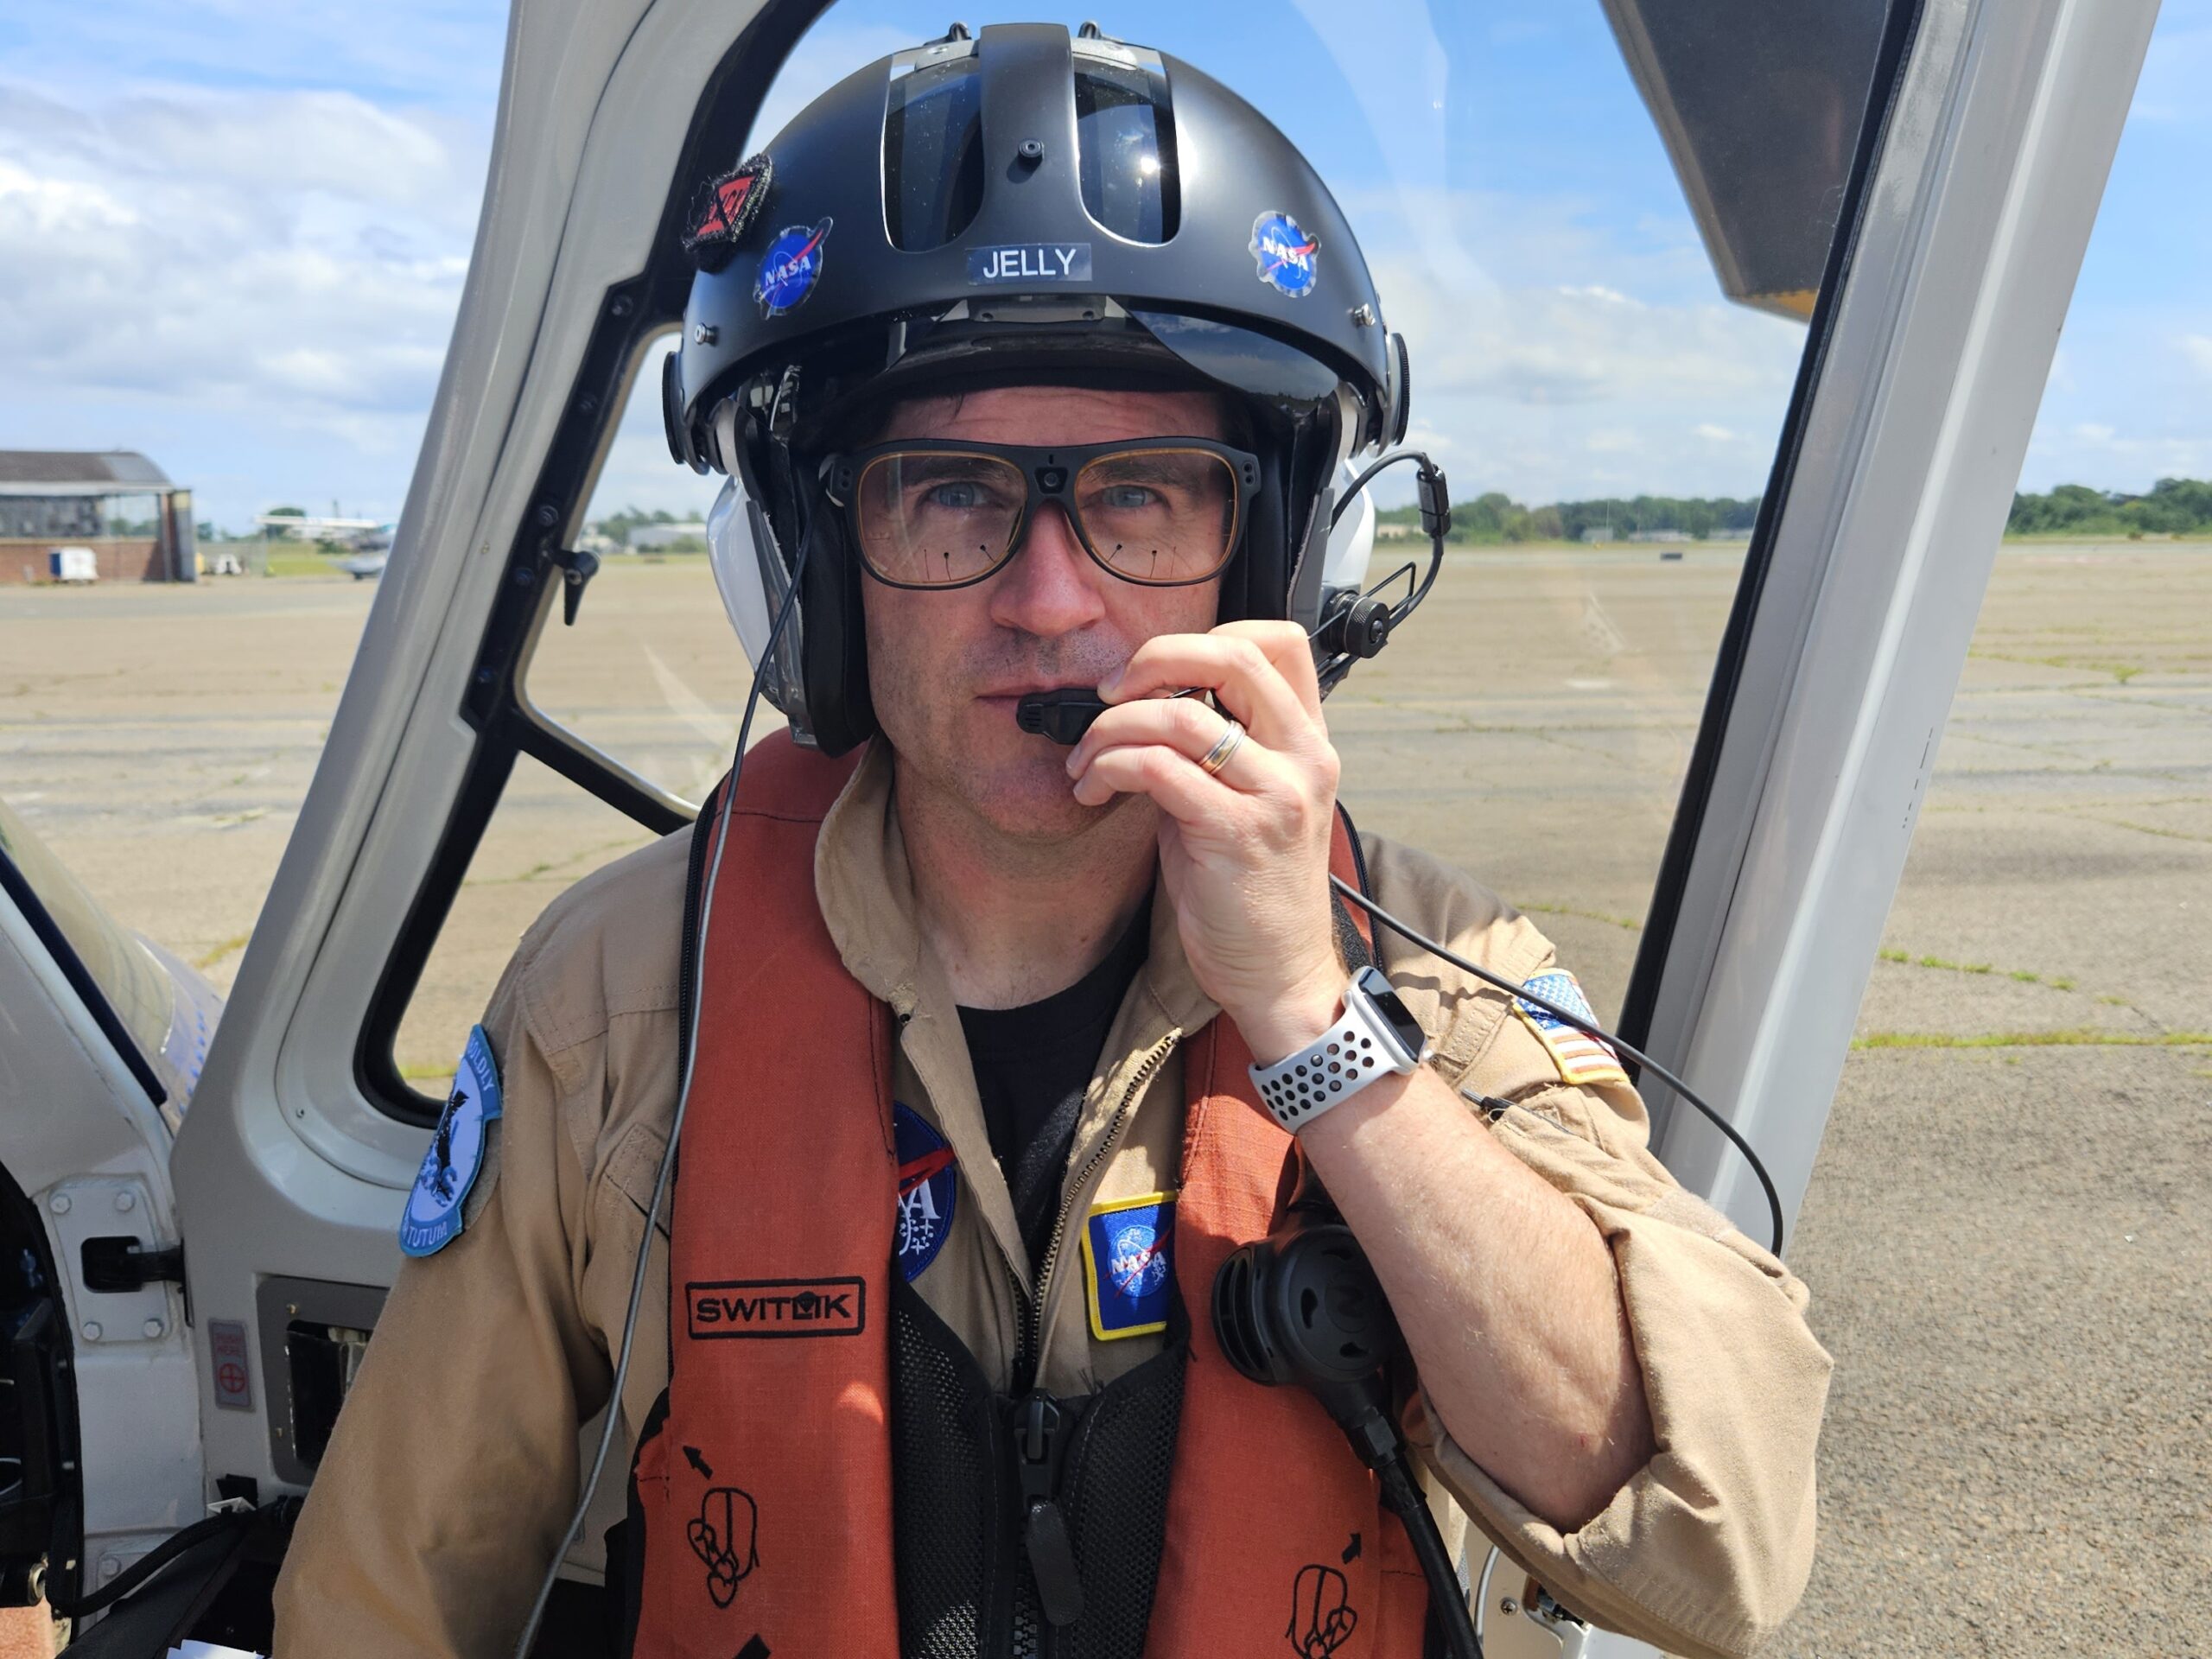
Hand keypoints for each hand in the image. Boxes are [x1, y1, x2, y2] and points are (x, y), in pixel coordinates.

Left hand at [1066, 620, 1344, 1062]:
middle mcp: (1304, 759)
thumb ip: (1211, 748)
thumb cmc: (1249, 892)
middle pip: (1234, 657)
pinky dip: (1111, 768)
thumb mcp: (1241, 802)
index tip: (1157, 670)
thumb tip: (1143, 704)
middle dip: (1154, 658)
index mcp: (1308, 743)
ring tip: (1085, 759)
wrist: (1278, 972)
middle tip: (1111, 691)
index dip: (1210, 636)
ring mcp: (1276, 795)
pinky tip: (1093, 789)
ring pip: (1180, 715)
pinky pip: (1158, 770)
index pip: (1280, 644)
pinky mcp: (1237, 834)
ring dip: (1111, 728)